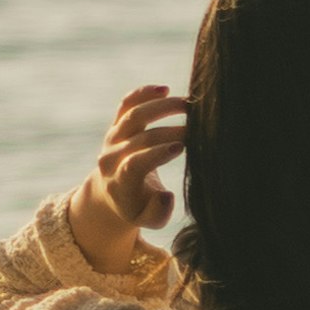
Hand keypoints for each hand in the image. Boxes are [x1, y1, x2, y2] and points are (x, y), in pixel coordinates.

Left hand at [68, 83, 188, 264]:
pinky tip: (164, 89)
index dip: (156, 154)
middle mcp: (111, 156)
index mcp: (119, 181)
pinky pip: (127, 103)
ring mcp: (113, 137)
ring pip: (133, 115)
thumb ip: (158, 213)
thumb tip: (166, 196)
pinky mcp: (117, 124)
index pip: (135, 163)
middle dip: (169, 131)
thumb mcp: (148, 220)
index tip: (182, 146)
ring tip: (188, 104)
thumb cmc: (136, 207)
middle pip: (139, 138)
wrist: (111, 192)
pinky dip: (143, 93)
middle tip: (198, 127)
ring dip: (160, 107)